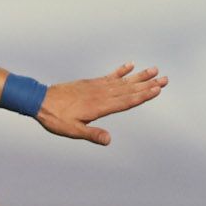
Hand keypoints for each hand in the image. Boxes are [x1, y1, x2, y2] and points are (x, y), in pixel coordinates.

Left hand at [36, 63, 165, 144]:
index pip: (126, 101)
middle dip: (147, 85)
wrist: (39, 100)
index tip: (158, 90)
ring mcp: (96, 86)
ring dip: (139, 76)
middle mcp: (100, 94)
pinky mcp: (90, 82)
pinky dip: (120, 71)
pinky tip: (130, 65)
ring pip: (122, 81)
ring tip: (154, 70)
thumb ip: (92, 134)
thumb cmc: (55, 118)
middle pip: (128, 89)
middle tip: (165, 78)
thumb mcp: (72, 130)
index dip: (142, 96)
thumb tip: (109, 140)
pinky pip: (109, 76)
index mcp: (99, 106)